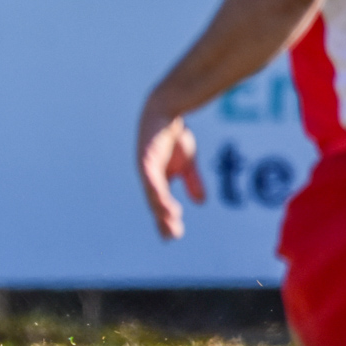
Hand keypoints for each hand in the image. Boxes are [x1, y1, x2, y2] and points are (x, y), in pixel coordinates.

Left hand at [137, 103, 205, 239]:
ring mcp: (145, 168)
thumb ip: (192, 182)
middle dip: (162, 220)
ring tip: (168, 221)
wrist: (166, 109)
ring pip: (152, 193)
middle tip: (171, 236)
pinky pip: (150, 177)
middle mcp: (148, 177)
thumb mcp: (188, 162)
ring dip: (160, 208)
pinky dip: (156, 189)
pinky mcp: (145, 157)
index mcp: (157, 180)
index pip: (161, 205)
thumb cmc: (173, 135)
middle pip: (155, 203)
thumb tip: (200, 203)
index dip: (166, 220)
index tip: (172, 236)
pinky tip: (161, 200)